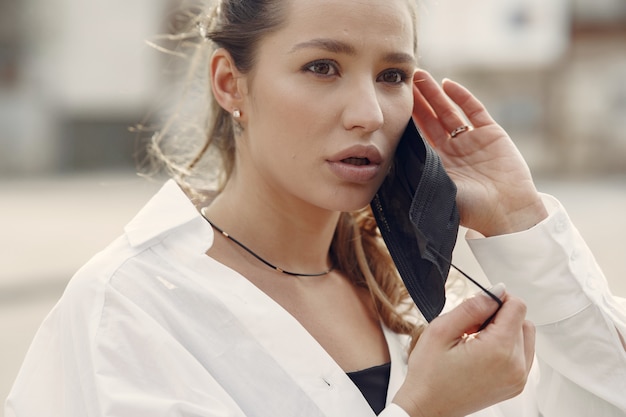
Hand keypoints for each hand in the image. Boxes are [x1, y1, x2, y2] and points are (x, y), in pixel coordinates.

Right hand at [393, 287, 535, 416]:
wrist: (427, 407)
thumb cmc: (429, 375)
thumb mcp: (441, 330)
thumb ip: (472, 307)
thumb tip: (495, 291)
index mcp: (499, 351)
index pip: (518, 307)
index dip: (497, 299)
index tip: (478, 307)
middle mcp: (515, 367)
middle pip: (522, 320)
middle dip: (499, 316)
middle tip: (471, 327)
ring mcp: (518, 379)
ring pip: (525, 336)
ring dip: (505, 330)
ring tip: (476, 340)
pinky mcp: (515, 385)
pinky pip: (523, 354)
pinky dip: (507, 346)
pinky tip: (483, 351)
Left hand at [411, 70, 547, 236]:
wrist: (507, 212)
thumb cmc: (472, 209)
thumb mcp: (440, 192)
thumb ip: (422, 176)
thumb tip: (391, 168)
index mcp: (439, 165)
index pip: (420, 136)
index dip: (409, 120)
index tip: (395, 105)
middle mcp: (454, 150)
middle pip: (432, 120)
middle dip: (419, 101)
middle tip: (405, 82)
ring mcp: (473, 141)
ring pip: (450, 111)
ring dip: (435, 94)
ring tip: (421, 76)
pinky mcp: (492, 134)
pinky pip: (474, 111)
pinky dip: (462, 97)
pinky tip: (448, 84)